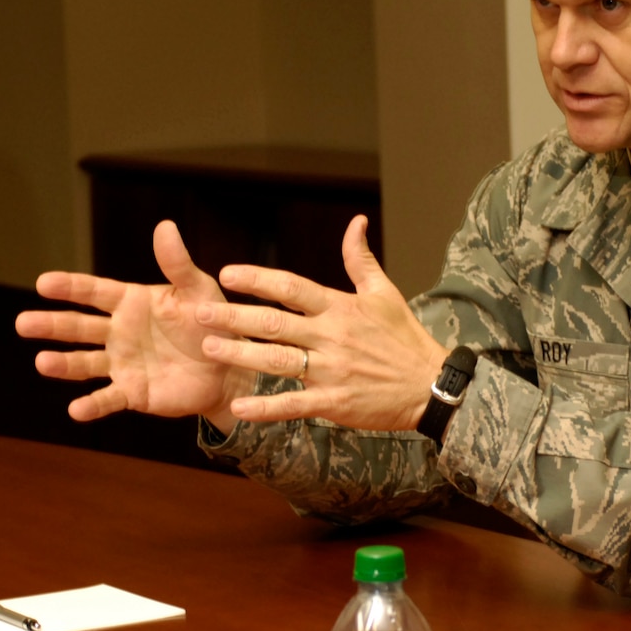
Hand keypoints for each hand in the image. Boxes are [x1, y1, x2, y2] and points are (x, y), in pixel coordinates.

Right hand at [15, 221, 253, 426]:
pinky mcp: (132, 393)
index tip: (43, 283)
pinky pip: (108, 399)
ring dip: (62, 364)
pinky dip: (92, 406)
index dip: (69, 288)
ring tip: (42, 363)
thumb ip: (178, 264)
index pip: (93, 292)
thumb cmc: (211, 323)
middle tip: (22, 323)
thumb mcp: (198, 291)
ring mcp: (122, 364)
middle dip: (51, 325)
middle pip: (78, 327)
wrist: (228, 370)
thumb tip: (165, 227)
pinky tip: (75, 410)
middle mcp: (118, 332)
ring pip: (85, 363)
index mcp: (130, 302)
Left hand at [192, 215, 449, 430]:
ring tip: (209, 349)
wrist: (429, 385)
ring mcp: (332, 371)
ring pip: (279, 361)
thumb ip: (360, 259)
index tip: (228, 274)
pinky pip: (295, 404)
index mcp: (340, 307)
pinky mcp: (335, 402)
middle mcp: (332, 336)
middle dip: (235, 317)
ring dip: (242, 355)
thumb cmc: (404, 338)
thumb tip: (355, 222)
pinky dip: (267, 408)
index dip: (258, 280)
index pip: (292, 288)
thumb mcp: (384, 292)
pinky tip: (239, 408)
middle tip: (201, 314)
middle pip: (276, 323)